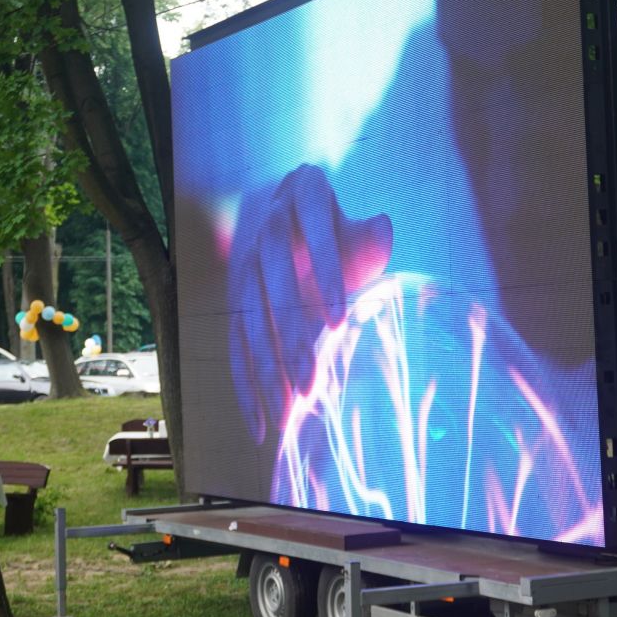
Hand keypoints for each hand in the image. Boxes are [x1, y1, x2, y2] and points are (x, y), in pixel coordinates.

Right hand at [229, 164, 391, 442]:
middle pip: (275, 282)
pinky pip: (236, 347)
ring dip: (269, 367)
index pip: (315, 229)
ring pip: (251, 319)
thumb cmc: (344, 231)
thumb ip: (371, 235)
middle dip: (291, 336)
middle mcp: (270, 224)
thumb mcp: (361, 227)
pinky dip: (247, 388)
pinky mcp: (235, 299)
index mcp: (305, 193)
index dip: (325, 272)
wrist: (295, 214)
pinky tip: (261, 424)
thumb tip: (381, 231)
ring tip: (292, 411)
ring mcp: (247, 262)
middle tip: (312, 382)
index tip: (339, 320)